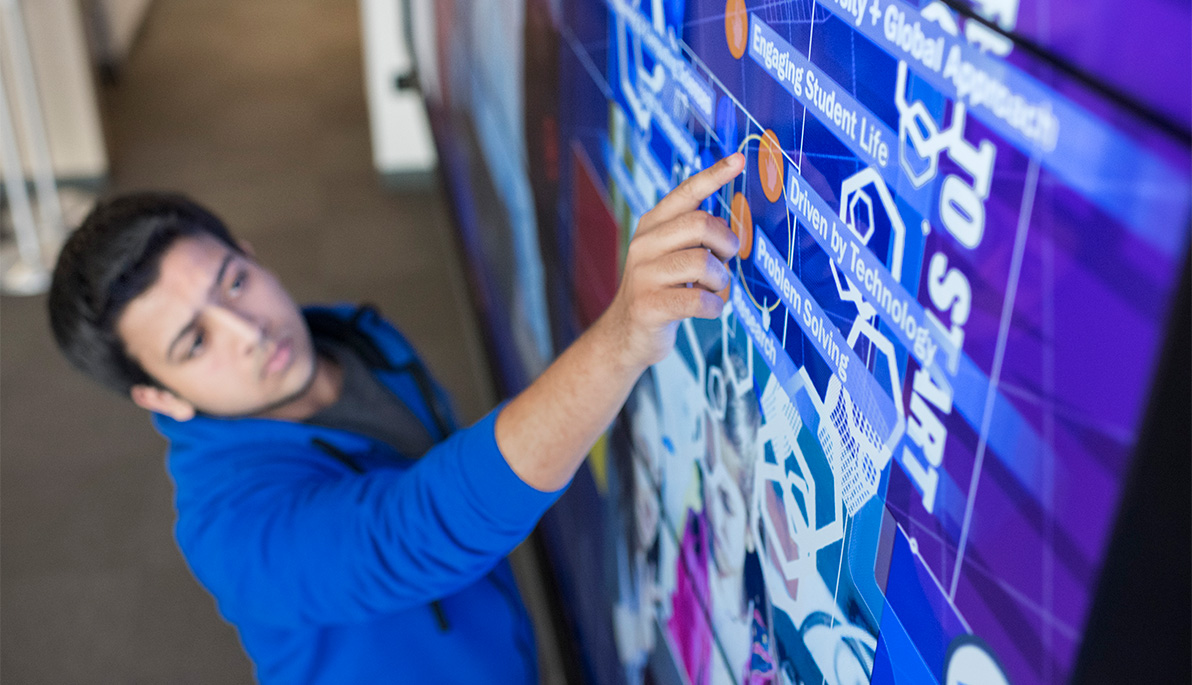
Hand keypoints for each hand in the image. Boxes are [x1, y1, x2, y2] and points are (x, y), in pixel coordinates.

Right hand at [597, 153, 745, 370]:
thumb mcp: (672, 256)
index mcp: (652, 225)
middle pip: (701, 224)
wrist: (625, 334)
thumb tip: (727, 225)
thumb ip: (695, 236)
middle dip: (725, 244)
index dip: (714, 174)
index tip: (739, 159)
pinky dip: (714, 307)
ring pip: (703, 263)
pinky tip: (707, 309)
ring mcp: (643, 275)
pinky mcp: (649, 306)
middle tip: (725, 260)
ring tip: (712, 289)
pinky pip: (699, 300)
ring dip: (720, 280)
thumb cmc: (660, 291)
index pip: (686, 192)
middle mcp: (644, 244)